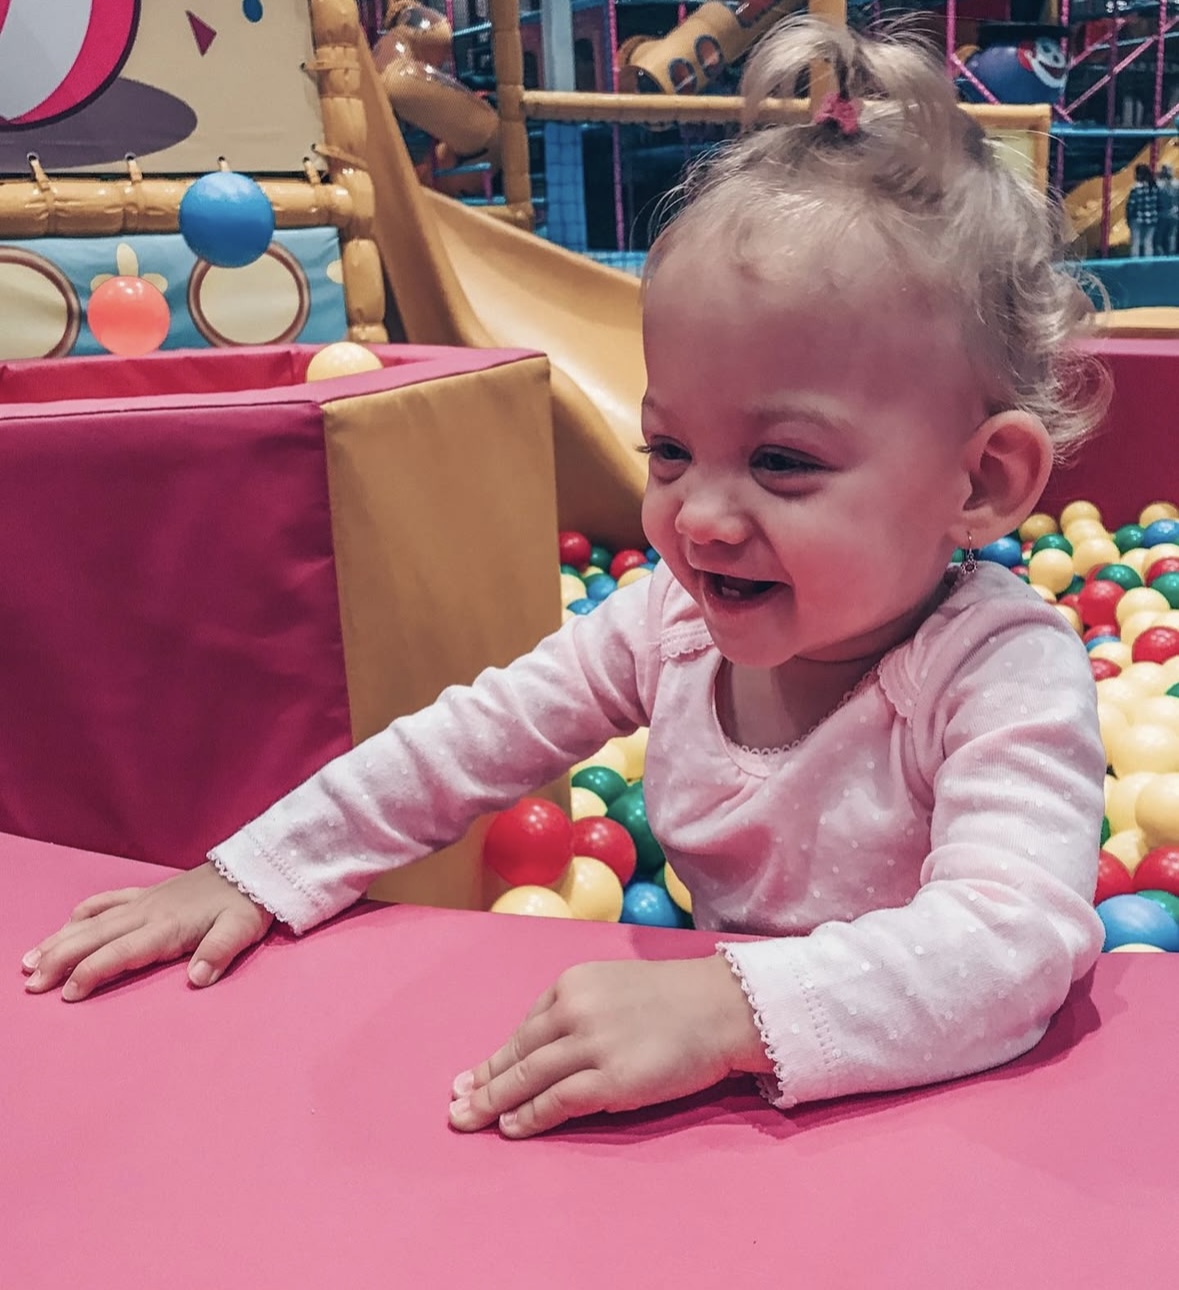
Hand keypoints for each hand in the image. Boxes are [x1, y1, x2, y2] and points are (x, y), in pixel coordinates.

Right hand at [21, 861, 273, 1000]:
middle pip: (95, 936)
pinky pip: (108, 901)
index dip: (92, 972)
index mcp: (167, 926)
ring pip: (93, 920)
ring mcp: (145, 901)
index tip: (67, 993)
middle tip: (30, 983)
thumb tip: (196, 978)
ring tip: (30, 959)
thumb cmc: (247, 905)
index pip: (120, 952)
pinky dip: (84, 913)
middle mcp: (148, 912)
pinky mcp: (149, 893)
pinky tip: (66, 924)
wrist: (254, 869)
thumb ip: (218, 953)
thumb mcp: (242, 930)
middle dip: (59, 959)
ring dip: (60, 939)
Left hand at [448, 955, 771, 1138]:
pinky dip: (529, 1116)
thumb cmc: (673, 1000)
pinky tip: (512, 1127)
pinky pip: (557, 1101)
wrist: (721, 1007)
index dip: (496, 1058)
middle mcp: (574, 1009)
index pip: (525, 1028)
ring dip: (495, 1103)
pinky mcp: (611, 1078)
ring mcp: (591, 1043)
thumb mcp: (613, 987)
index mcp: (572, 983)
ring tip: (471, 1121)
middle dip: (482, 1082)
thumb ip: (578, 1012)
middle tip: (455, 1105)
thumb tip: (540, 1050)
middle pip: (518, 1053)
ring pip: (529, 1077)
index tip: (470, 1078)